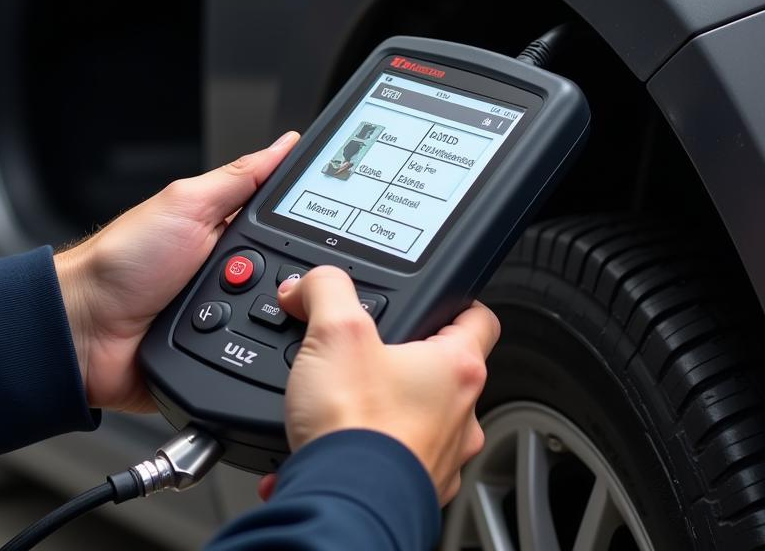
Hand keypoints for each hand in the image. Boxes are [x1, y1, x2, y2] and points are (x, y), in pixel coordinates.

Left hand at [54, 131, 299, 412]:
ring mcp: (228, 313)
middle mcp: (231, 270)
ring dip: (269, 312)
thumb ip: (238, 178)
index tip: (337, 221)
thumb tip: (282, 144)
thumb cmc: (122, 260)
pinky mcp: (222, 354)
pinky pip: (259, 354)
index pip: (283, 218)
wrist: (85, 330)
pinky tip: (244, 339)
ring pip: (280, 314)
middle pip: (290, 269)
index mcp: (224, 226)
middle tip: (259, 270)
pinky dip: (256, 348)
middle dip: (286, 273)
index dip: (308, 220)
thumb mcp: (186, 204)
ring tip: (240, 305)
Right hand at [275, 266, 499, 504]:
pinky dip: (365, 450)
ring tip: (342, 402)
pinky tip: (329, 443)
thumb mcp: (335, 331)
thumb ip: (326, 290)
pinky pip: (393, 460)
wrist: (342, 504)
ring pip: (420, 420)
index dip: (458, 302)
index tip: (440, 300)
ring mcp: (440, 459)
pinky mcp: (412, 492)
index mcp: (456, 368)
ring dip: (386, 409)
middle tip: (368, 353)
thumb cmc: (355, 426)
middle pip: (444, 371)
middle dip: (405, 360)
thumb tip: (309, 284)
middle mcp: (460, 417)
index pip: (480, 319)